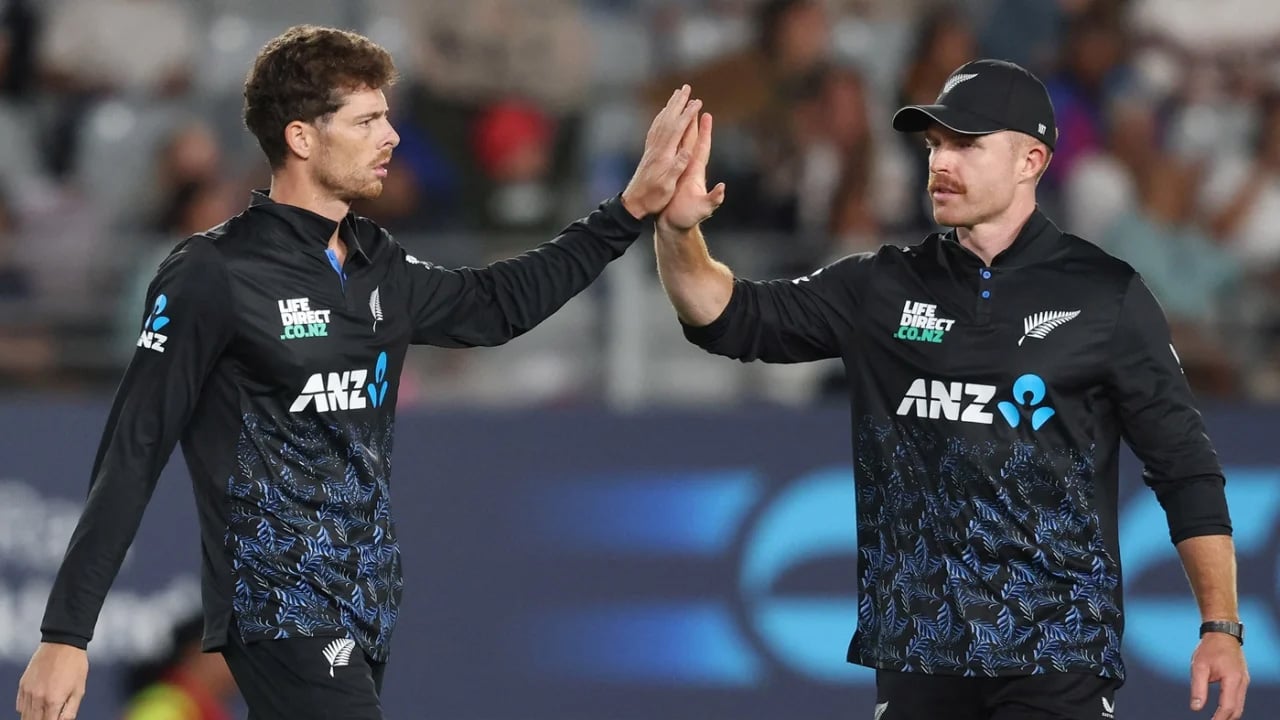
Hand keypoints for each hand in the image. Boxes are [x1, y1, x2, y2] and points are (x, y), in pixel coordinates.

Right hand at [16, 643, 87, 719]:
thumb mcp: (79, 689)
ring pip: (25, 715)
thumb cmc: (75, 665)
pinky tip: (34, 708)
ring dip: (32, 718)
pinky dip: (25, 710)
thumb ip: (70, 710)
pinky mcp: (23, 684)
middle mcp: (37, 698)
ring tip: (42, 715)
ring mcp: (28, 691)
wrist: (63, 643)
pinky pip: (20, 705)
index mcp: (53, 700)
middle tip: (49, 717)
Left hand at [620, 85, 701, 218]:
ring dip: (670, 106)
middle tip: (686, 88)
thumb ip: (676, 167)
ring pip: (661, 121)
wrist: (634, 203)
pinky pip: (655, 129)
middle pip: (668, 119)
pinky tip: (663, 114)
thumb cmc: (653, 197)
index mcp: (664, 154)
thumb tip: (687, 150)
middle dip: (678, 103)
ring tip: (676, 94)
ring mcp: (652, 149)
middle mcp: (657, 148)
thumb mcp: (667, 186)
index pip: (678, 129)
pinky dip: (661, 118)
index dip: (688, 114)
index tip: (697, 102)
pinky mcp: (649, 153)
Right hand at [656, 111, 725, 233]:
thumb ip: (714, 199)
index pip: (701, 148)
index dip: (704, 132)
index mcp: (696, 172)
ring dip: (681, 130)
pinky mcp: (670, 177)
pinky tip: (667, 137)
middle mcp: (689, 169)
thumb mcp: (703, 209)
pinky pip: (670, 155)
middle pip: (691, 141)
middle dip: (693, 123)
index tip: (706, 115)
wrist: (673, 227)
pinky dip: (669, 144)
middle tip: (694, 105)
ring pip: (680, 146)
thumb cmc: (687, 218)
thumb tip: (722, 189)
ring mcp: (680, 172)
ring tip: (681, 114)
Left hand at [1190, 633, 1248, 718]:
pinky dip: (1231, 706)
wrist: (1222, 632)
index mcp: (1233, 679)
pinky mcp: (1242, 679)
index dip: (1219, 719)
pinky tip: (1221, 710)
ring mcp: (1244, 680)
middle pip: (1237, 710)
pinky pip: (1239, 698)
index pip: (1227, 707)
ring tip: (1215, 719)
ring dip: (1228, 714)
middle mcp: (1242, 682)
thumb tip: (1196, 708)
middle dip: (1225, 719)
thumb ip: (1198, 688)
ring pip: (1239, 705)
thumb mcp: (1198, 667)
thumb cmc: (1209, 648)